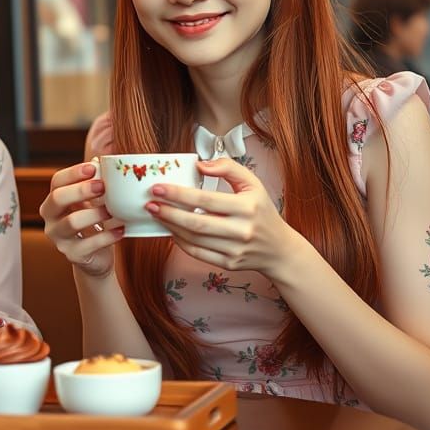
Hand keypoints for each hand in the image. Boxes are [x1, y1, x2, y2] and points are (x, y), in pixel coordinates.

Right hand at [40, 162, 123, 278]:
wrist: (96, 256)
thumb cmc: (94, 222)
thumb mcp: (94, 201)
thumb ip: (95, 183)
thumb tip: (101, 161)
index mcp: (54, 200)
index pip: (56, 181)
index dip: (73, 173)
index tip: (93, 167)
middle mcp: (50, 218)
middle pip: (57, 198)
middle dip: (81, 190)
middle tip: (103, 186)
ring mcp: (59, 238)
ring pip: (72, 222)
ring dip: (95, 213)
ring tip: (113, 211)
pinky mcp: (72, 255)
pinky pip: (89, 244)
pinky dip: (108, 236)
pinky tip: (121, 230)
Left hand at [145, 158, 303, 282]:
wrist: (278, 249)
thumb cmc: (261, 211)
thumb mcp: (253, 183)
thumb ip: (228, 168)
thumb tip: (200, 165)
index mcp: (247, 207)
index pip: (206, 199)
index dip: (178, 194)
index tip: (158, 188)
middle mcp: (241, 230)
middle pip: (196, 222)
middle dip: (168, 213)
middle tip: (150, 203)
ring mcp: (235, 250)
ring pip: (194, 239)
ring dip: (170, 226)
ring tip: (157, 214)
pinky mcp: (228, 264)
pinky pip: (197, 253)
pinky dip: (180, 242)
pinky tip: (170, 230)